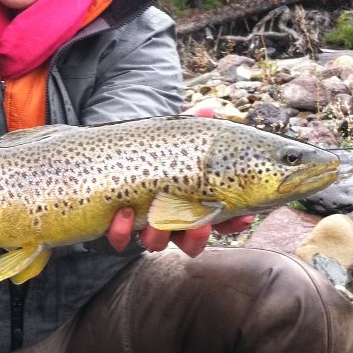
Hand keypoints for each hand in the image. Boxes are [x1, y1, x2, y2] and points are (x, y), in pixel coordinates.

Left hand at [106, 107, 253, 256]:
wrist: (108, 158)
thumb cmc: (150, 152)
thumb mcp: (171, 139)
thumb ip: (190, 127)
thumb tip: (208, 108)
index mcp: (189, 203)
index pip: (219, 220)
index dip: (233, 223)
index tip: (244, 216)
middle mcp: (169, 221)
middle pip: (191, 242)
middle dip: (198, 236)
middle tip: (202, 225)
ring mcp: (143, 227)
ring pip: (156, 243)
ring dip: (158, 235)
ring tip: (156, 218)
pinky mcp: (115, 229)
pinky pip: (120, 240)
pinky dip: (122, 231)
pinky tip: (123, 212)